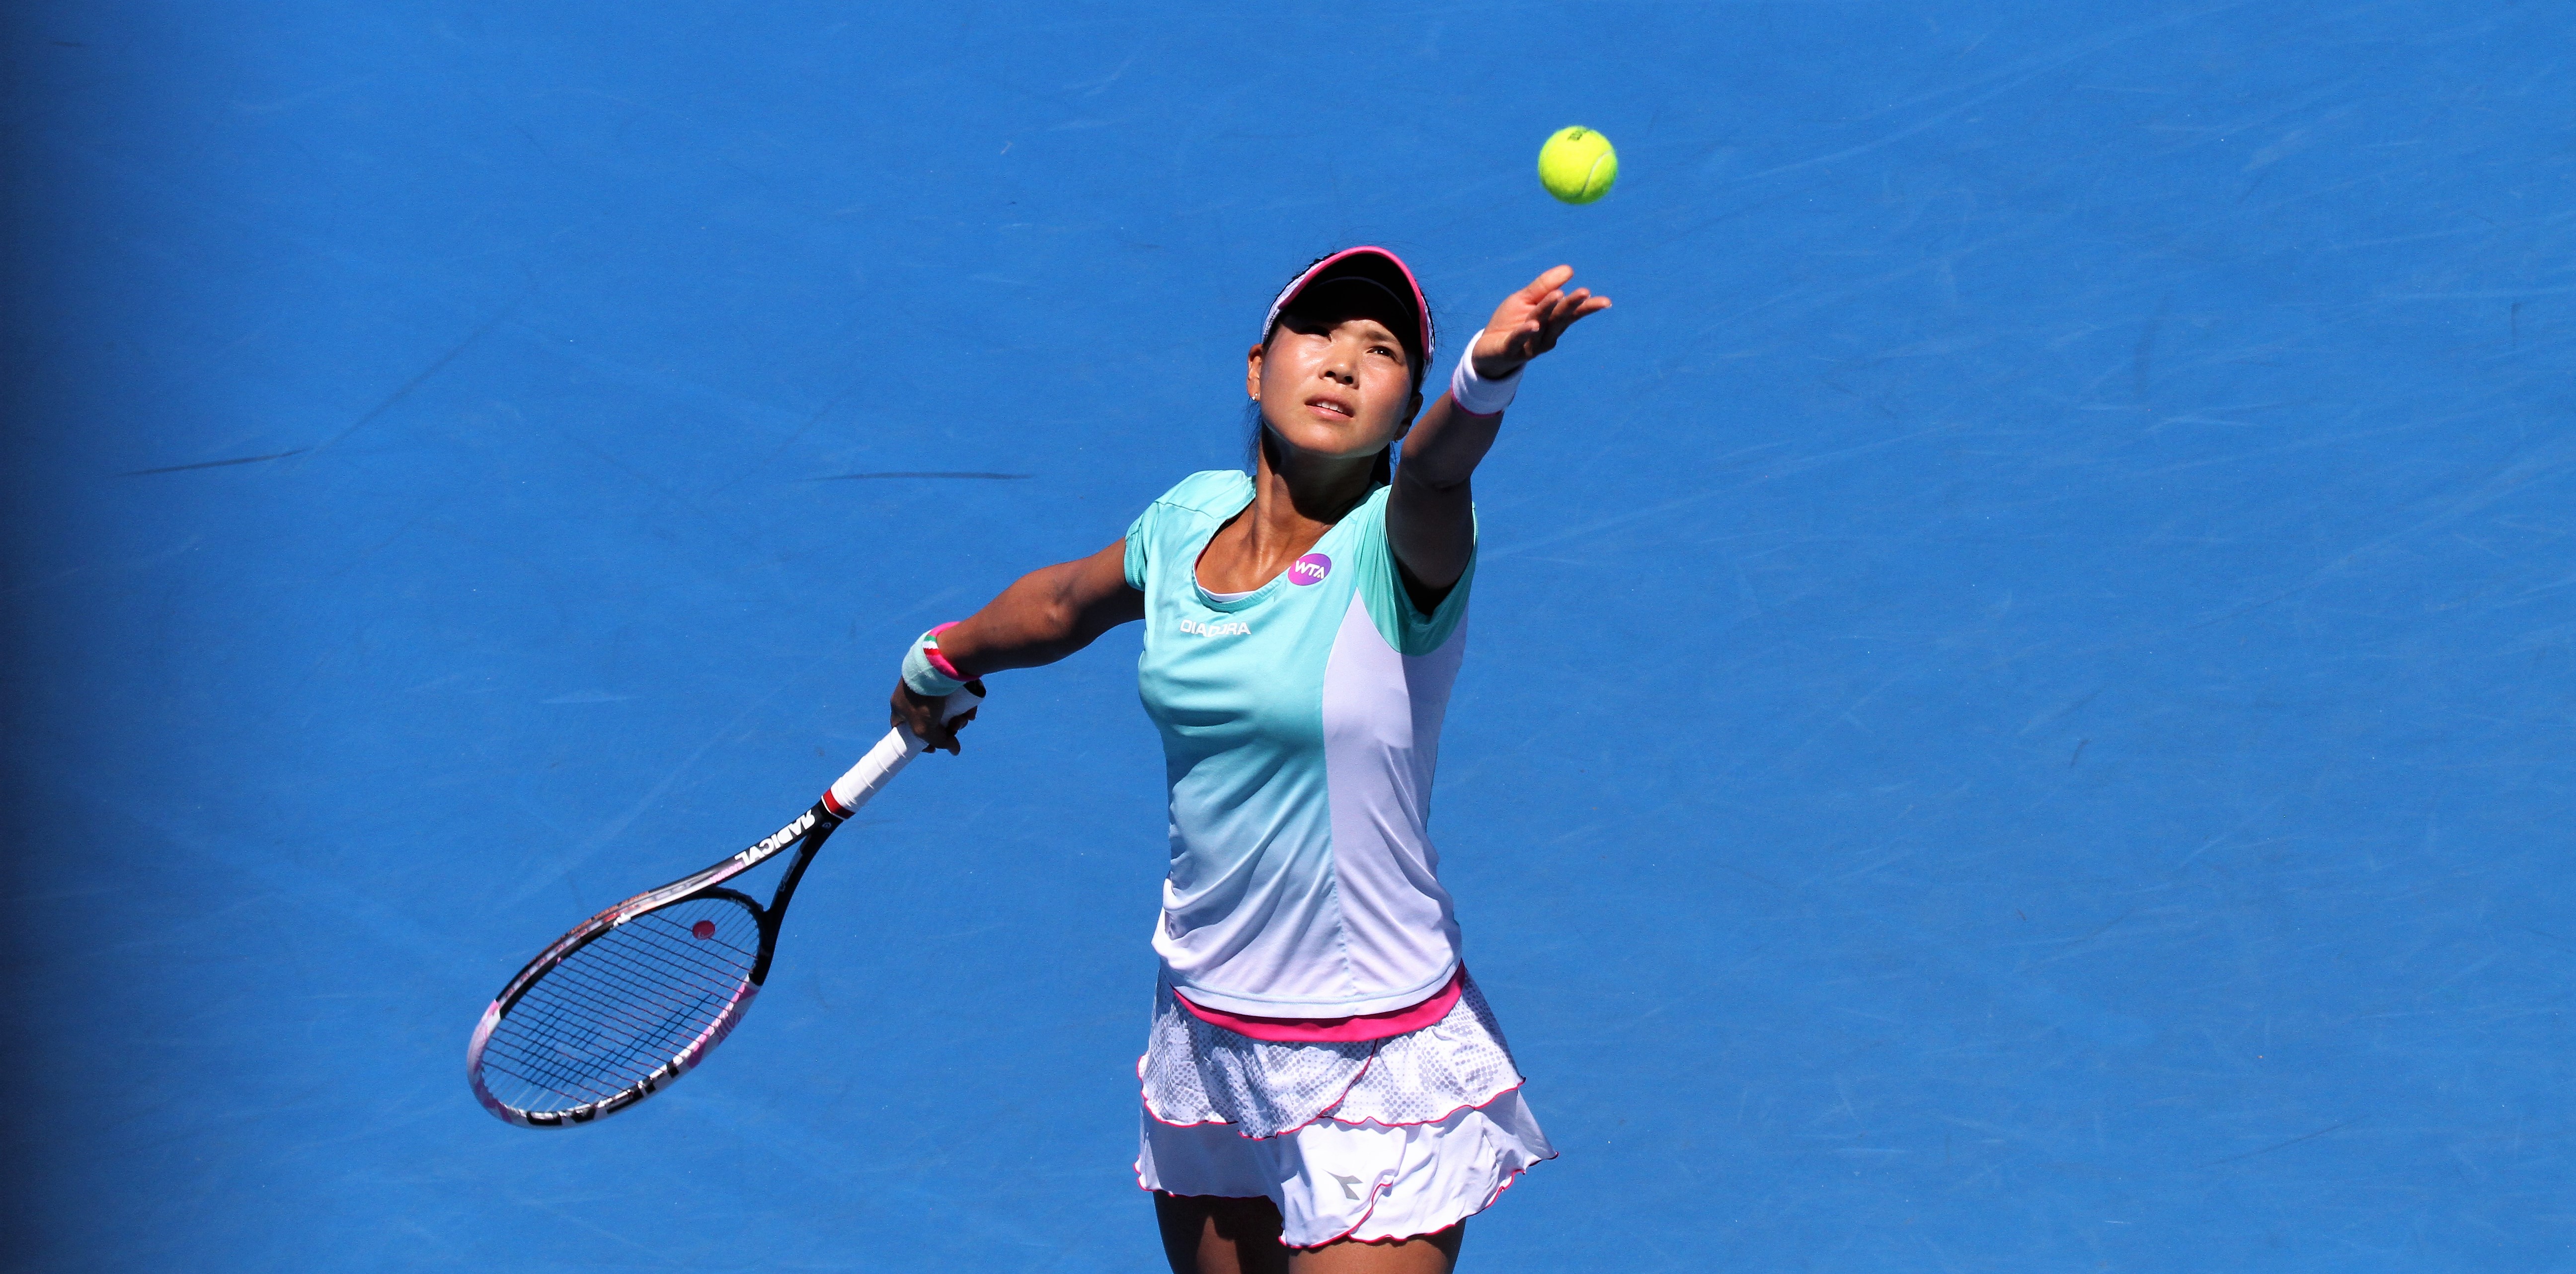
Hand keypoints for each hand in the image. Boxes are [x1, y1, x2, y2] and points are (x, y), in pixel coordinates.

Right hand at [889, 680, 978, 754]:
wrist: (936, 668)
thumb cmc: (923, 700)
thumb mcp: (924, 728)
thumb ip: (938, 742)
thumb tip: (955, 750)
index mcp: (900, 706)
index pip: (903, 728)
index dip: (917, 740)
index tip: (932, 748)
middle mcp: (914, 695)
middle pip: (931, 720)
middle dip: (945, 729)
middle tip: (954, 728)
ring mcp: (930, 686)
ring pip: (946, 710)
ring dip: (957, 718)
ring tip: (964, 718)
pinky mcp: (947, 678)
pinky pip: (957, 697)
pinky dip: (964, 706)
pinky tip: (970, 711)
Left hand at [1470, 265, 1611, 379]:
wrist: (1487, 349)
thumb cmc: (1510, 322)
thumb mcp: (1525, 299)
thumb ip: (1544, 286)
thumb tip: (1569, 270)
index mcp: (1552, 321)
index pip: (1572, 313)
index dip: (1588, 307)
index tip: (1606, 302)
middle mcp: (1546, 335)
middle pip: (1559, 317)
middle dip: (1571, 304)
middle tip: (1584, 292)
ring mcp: (1530, 345)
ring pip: (1540, 325)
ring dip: (1548, 311)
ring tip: (1558, 296)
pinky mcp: (1511, 350)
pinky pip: (1519, 340)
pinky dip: (1526, 333)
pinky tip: (1533, 325)